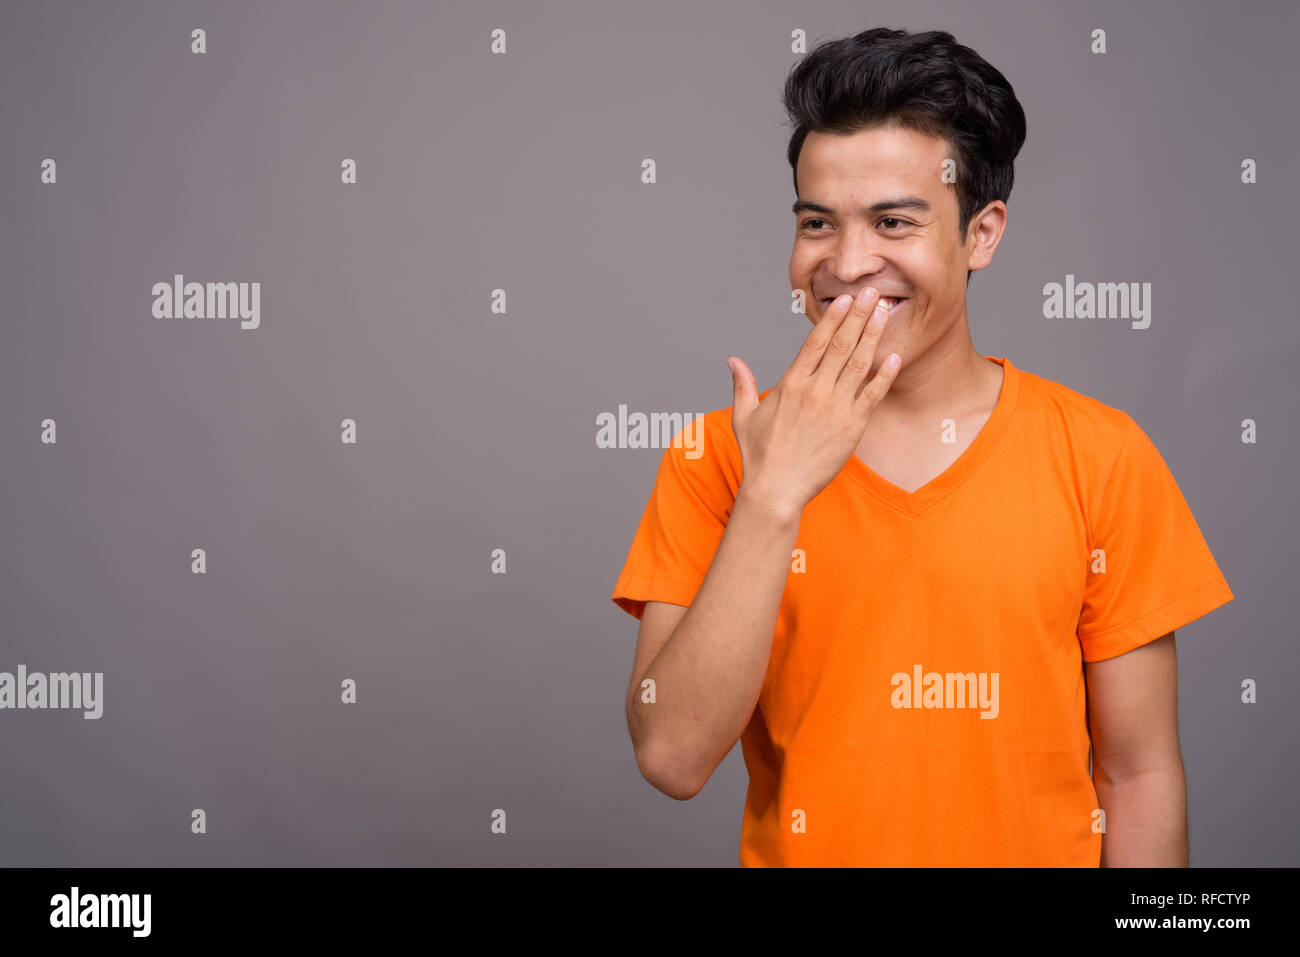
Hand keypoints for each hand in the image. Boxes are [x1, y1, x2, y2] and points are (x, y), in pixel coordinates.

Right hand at [726, 287, 900, 514]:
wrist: (776, 490)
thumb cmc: (759, 456)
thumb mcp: (744, 416)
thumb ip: (742, 385)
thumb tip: (733, 361)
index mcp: (790, 384)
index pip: (815, 342)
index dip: (832, 318)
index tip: (844, 299)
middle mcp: (814, 391)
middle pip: (841, 345)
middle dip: (858, 315)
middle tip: (872, 292)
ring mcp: (835, 408)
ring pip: (859, 364)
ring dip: (873, 335)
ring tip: (884, 312)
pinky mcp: (851, 428)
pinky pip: (872, 396)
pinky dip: (884, 376)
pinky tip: (894, 357)